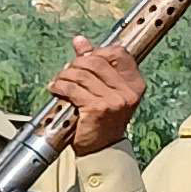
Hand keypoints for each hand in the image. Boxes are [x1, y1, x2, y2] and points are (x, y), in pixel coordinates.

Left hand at [52, 36, 144, 155]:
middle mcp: (128, 91)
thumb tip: (80, 41)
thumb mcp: (106, 90)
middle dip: (76, 63)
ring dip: (65, 76)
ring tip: (59, 81)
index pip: (118, 53)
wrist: (102, 150)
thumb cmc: (104, 120)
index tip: (85, 57)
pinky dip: (60, 87)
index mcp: (135, 83)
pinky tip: (56, 89)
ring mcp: (114, 100)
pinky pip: (73, 89)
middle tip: (67, 71)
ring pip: (82, 74)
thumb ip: (95, 64)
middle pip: (96, 61)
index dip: (98, 51)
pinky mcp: (97, 109)